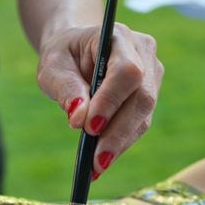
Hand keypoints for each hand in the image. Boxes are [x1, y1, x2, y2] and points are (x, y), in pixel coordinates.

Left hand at [37, 22, 163, 176]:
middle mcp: (143, 53)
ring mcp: (152, 75)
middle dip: (119, 132)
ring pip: (143, 116)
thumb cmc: (63, 55)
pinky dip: (119, 145)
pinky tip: (100, 163)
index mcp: (118, 36)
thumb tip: (79, 118)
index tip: (90, 127)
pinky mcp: (149, 96)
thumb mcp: (53, 66)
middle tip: (96, 161)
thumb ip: (65, 87)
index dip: (112, 101)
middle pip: (142, 98)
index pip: (127, 71)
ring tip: (95, 168)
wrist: (77, 51)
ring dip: (119, 144)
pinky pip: (139, 125)